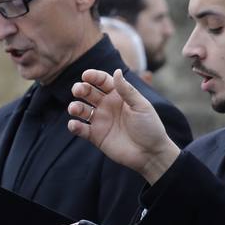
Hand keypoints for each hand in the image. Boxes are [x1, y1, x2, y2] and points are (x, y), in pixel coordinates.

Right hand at [67, 68, 180, 183]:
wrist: (150, 153)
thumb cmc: (150, 127)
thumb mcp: (141, 106)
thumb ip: (127, 90)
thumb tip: (116, 71)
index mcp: (118, 96)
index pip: (102, 81)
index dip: (93, 76)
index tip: (86, 75)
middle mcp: (107, 106)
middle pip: (88, 92)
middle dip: (81, 89)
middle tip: (78, 90)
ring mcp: (100, 121)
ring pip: (81, 109)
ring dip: (75, 107)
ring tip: (75, 109)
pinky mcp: (96, 136)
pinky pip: (81, 129)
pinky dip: (74, 126)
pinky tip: (74, 125)